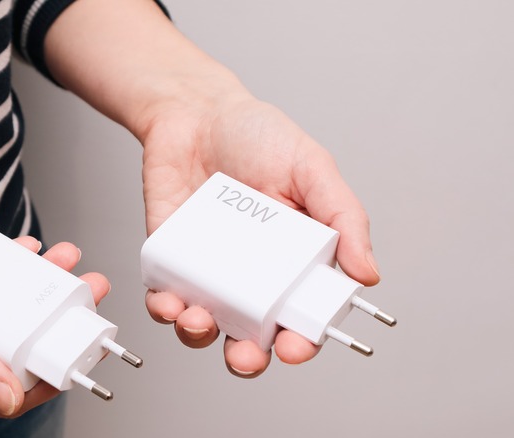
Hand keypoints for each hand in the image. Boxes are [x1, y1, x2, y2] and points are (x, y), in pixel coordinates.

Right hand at [0, 209, 109, 416]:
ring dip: (39, 287)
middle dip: (56, 321)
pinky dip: (10, 266)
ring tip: (69, 263)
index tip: (83, 347)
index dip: (50, 371)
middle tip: (88, 294)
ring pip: (5, 309)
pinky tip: (32, 251)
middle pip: (14, 345)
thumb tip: (9, 395)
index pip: (6, 389)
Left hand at [41, 0, 376, 376]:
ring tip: (199, 320)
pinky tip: (168, 302)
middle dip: (248, 357)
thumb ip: (342, 217)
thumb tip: (369, 274)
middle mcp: (249, 273)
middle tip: (245, 354)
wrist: (196, 111)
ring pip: (203, 324)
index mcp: (291, 260)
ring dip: (199, 335)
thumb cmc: (257, 136)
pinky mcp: (169, 258)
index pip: (300, 315)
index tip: (296, 346)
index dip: (301, 341)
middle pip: (250, 334)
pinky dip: (163, 308)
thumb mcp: (312, 168)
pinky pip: (163, 296)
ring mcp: (207, 268)